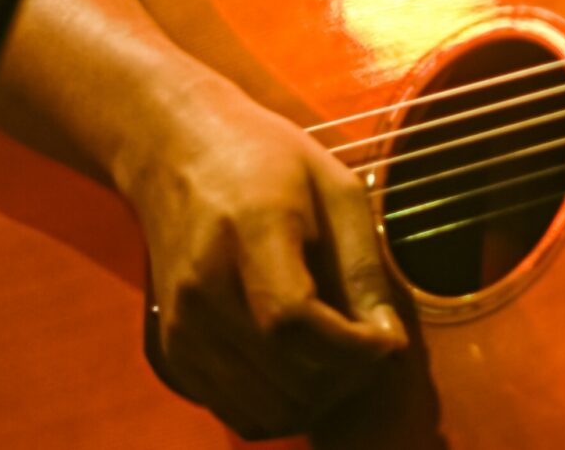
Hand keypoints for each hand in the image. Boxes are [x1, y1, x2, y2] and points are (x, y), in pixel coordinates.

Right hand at [110, 72, 408, 440]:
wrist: (178, 154)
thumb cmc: (265, 160)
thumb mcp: (334, 186)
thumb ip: (362, 263)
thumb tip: (387, 338)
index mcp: (250, 231)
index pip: (293, 318)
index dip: (350, 347)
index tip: (389, 340)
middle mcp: (205, 289)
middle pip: (282, 373)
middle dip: (346, 378)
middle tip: (376, 350)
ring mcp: (183, 326)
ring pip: (263, 407)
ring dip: (318, 400)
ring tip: (347, 362)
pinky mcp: (175, 351)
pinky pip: (237, 410)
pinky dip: (281, 406)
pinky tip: (307, 368)